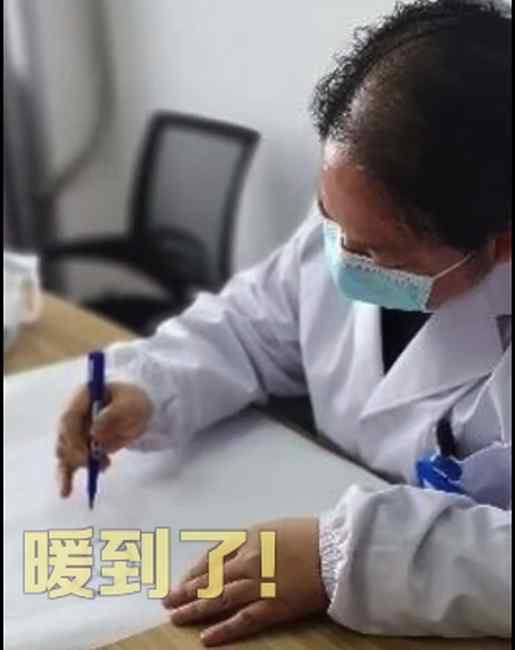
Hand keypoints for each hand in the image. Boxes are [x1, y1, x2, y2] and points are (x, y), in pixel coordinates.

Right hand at [56, 382, 152, 496]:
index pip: (69, 417)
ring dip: (79, 464)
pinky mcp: (80, 447)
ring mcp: (75, 431)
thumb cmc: (135, 401)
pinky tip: (65, 492)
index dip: (73, 436)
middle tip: (93, 462)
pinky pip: (69, 462)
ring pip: (64, 452)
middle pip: (64, 437)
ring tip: (104, 465)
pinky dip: (67, 477)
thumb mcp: (130, 403)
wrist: (139, 411)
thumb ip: (113, 415)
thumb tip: (94, 432)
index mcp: (83, 396)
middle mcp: (74, 413)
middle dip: (76, 454)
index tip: (85, 453)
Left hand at [163, 518, 328, 646]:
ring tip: (175, 618)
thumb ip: (251, 542)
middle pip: (209, 578)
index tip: (181, 581)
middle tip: (166, 601)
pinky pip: (243, 620)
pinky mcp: (273, 606)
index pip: (212, 556)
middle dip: (185, 590)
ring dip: (195, 609)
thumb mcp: (274, 528)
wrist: (335, 549)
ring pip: (219, 598)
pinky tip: (206, 638)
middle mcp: (247, 560)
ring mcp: (258, 584)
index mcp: (247, 538)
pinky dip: (224, 629)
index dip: (193, 570)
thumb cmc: (308, 535)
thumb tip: (233, 555)